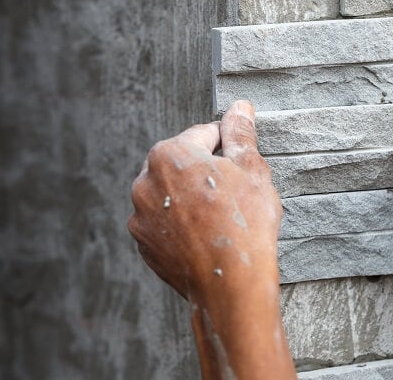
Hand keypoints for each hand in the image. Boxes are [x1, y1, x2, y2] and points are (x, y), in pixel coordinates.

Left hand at [128, 100, 281, 300]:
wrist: (230, 284)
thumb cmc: (245, 222)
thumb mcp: (252, 169)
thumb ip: (240, 134)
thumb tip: (240, 108)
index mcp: (169, 153)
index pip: (203, 135)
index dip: (227, 147)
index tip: (241, 162)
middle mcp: (145, 181)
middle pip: (181, 164)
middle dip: (204, 172)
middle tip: (233, 193)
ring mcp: (140, 215)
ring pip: (170, 194)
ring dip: (190, 198)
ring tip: (219, 217)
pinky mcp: (144, 244)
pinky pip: (163, 223)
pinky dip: (181, 225)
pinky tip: (205, 236)